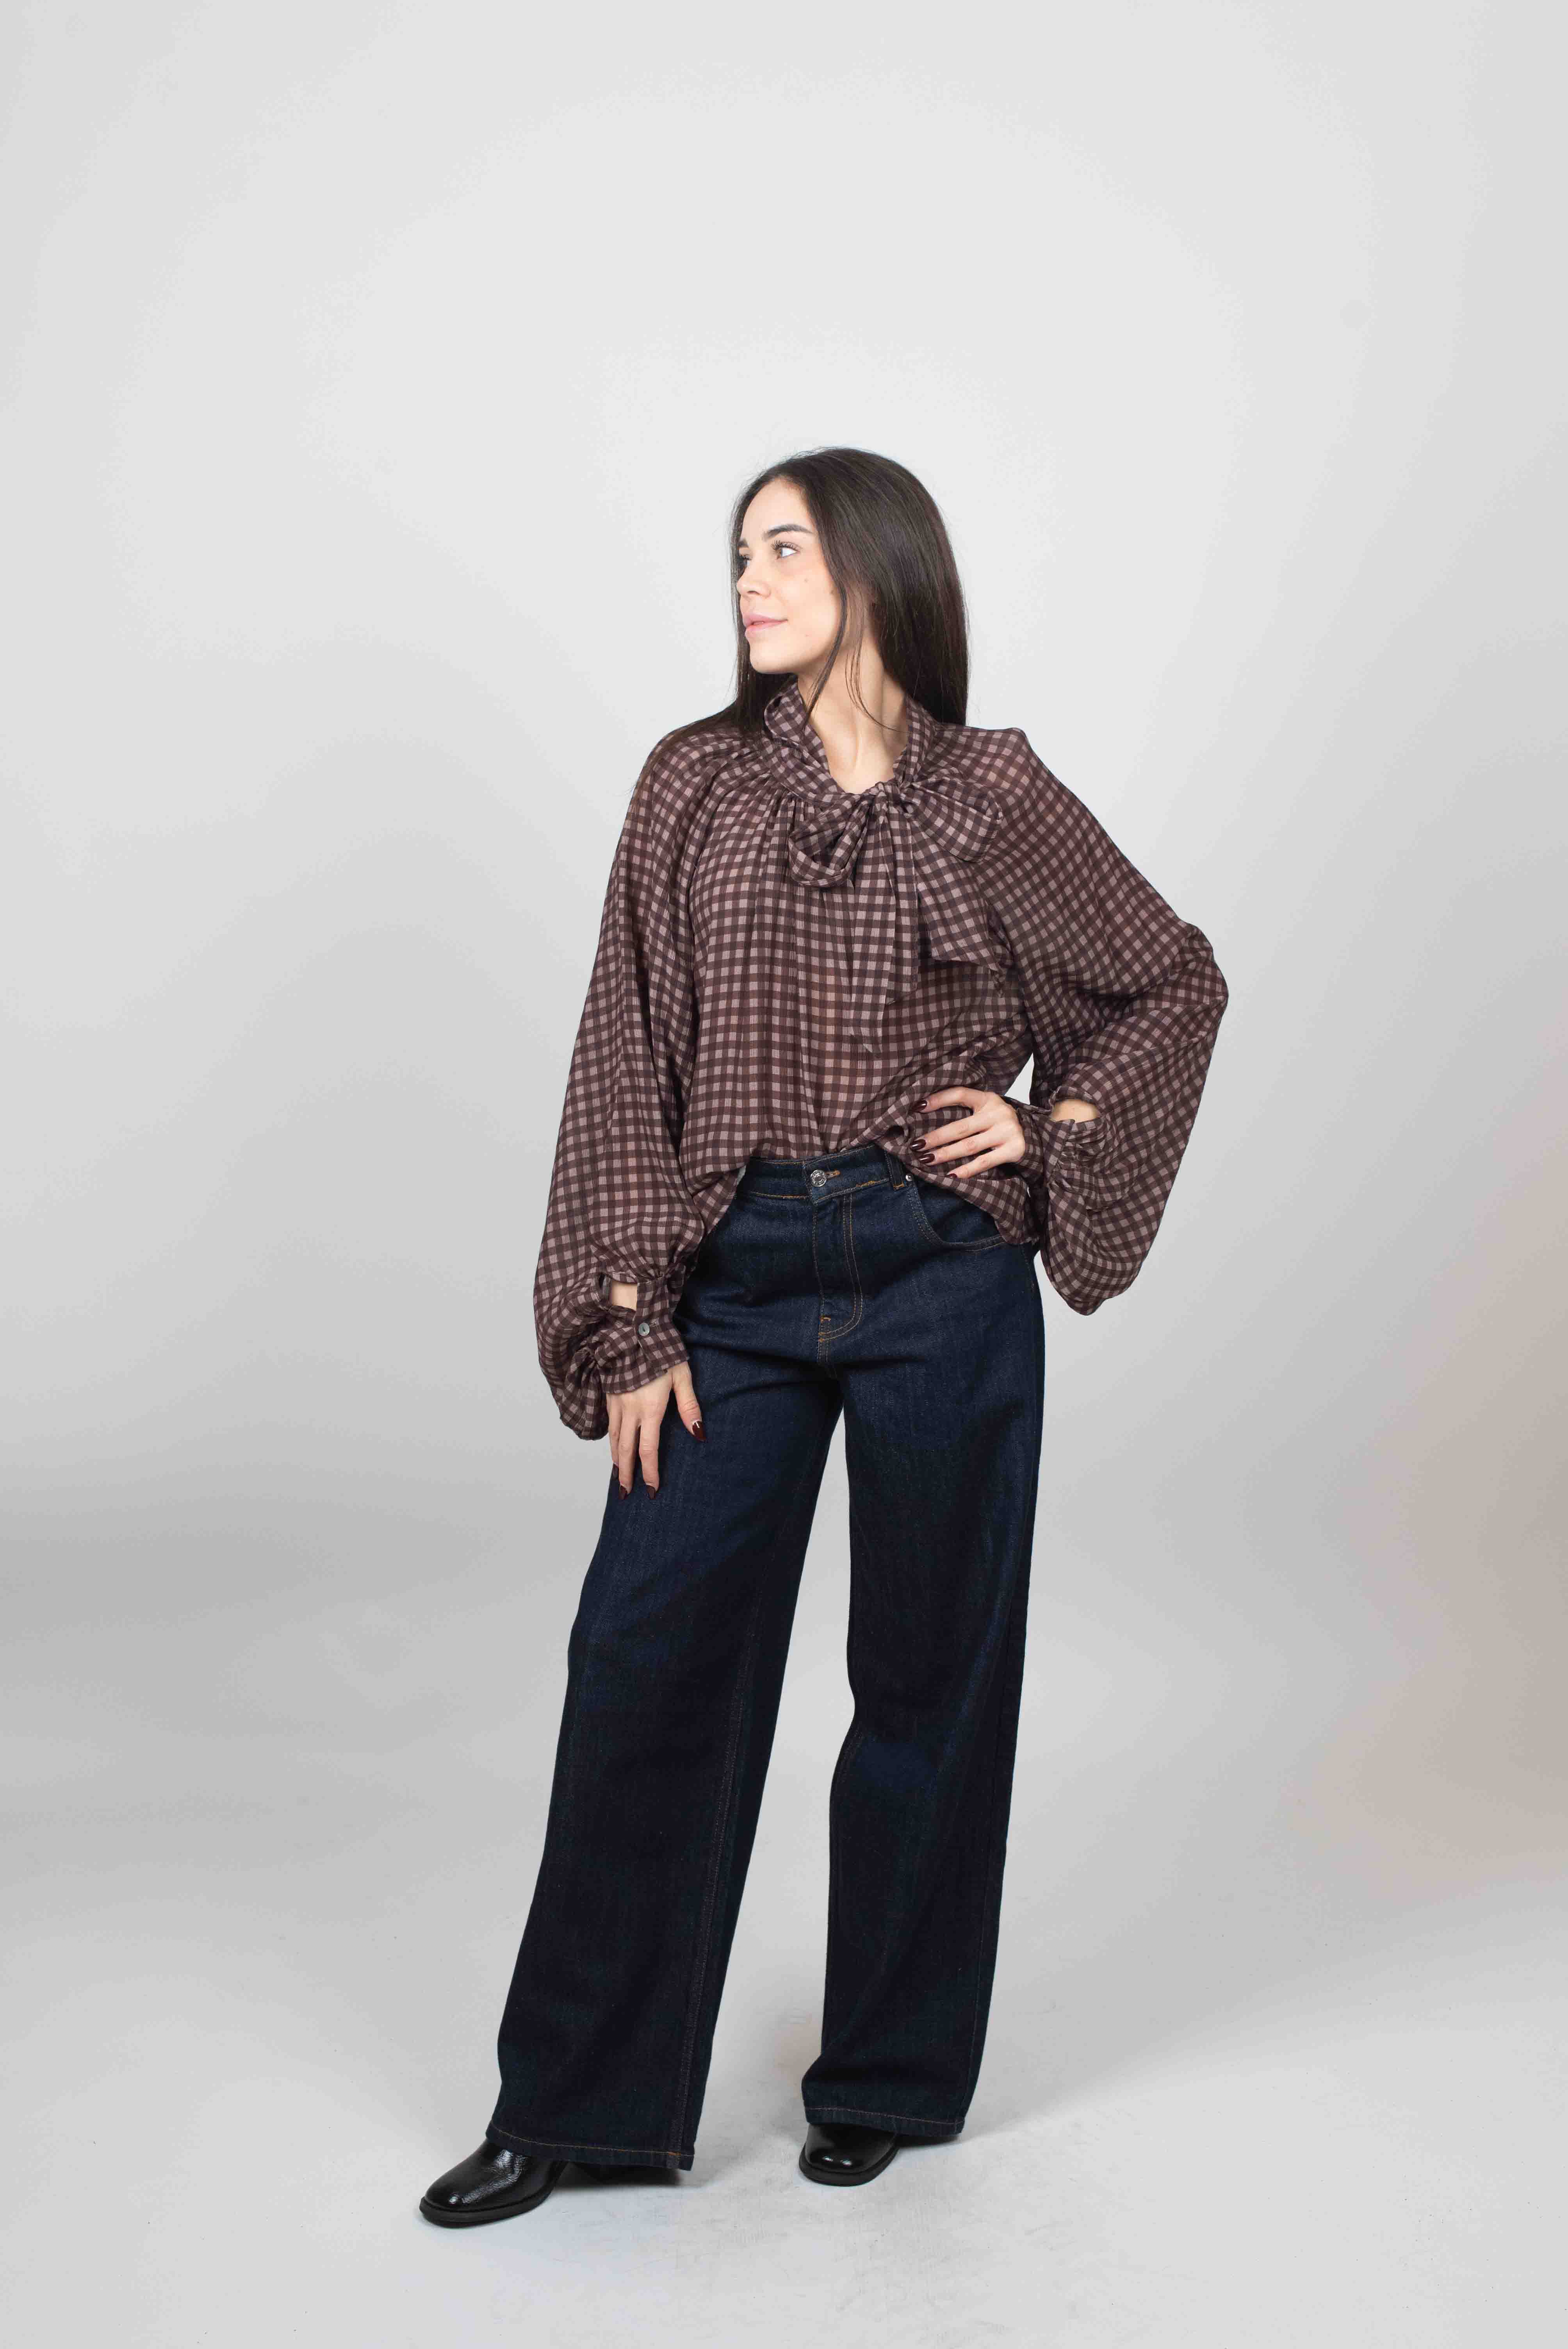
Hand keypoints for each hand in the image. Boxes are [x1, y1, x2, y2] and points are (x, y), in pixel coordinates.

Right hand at [606, 1361, 703, 1494]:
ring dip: (616, 1461)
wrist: (632, 1329)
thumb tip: (699, 1433)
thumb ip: (690, 1406)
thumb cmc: (661, 1351)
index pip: (647, 1450)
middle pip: (626, 1450)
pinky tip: (614, 1447)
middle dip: (626, 1474)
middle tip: (626, 1493)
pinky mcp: (609, 1395)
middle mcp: (630, 1410)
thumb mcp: (682, 1376)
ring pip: (614, 1439)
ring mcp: (617, 1403)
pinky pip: (609, 1425)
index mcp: (650, 1409)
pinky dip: (611, 1441)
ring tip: (619, 1476)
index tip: (651, 1489)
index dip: (649, 1472)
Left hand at [917, 1086, 1028, 1175]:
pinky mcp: (1013, 1149)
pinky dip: (966, 1170)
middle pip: (961, 1127)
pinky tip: (951, 1175)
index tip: (917, 1107)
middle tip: (916, 1146)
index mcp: (987, 1098)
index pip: (959, 1094)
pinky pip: (984, 1162)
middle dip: (936, 1137)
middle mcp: (998, 1112)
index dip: (938, 1100)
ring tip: (927, 1160)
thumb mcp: (984, 1109)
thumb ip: (964, 1110)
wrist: (1030, 1135)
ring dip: (946, 1154)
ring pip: (970, 1146)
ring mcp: (1007, 1131)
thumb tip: (925, 1117)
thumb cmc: (997, 1122)